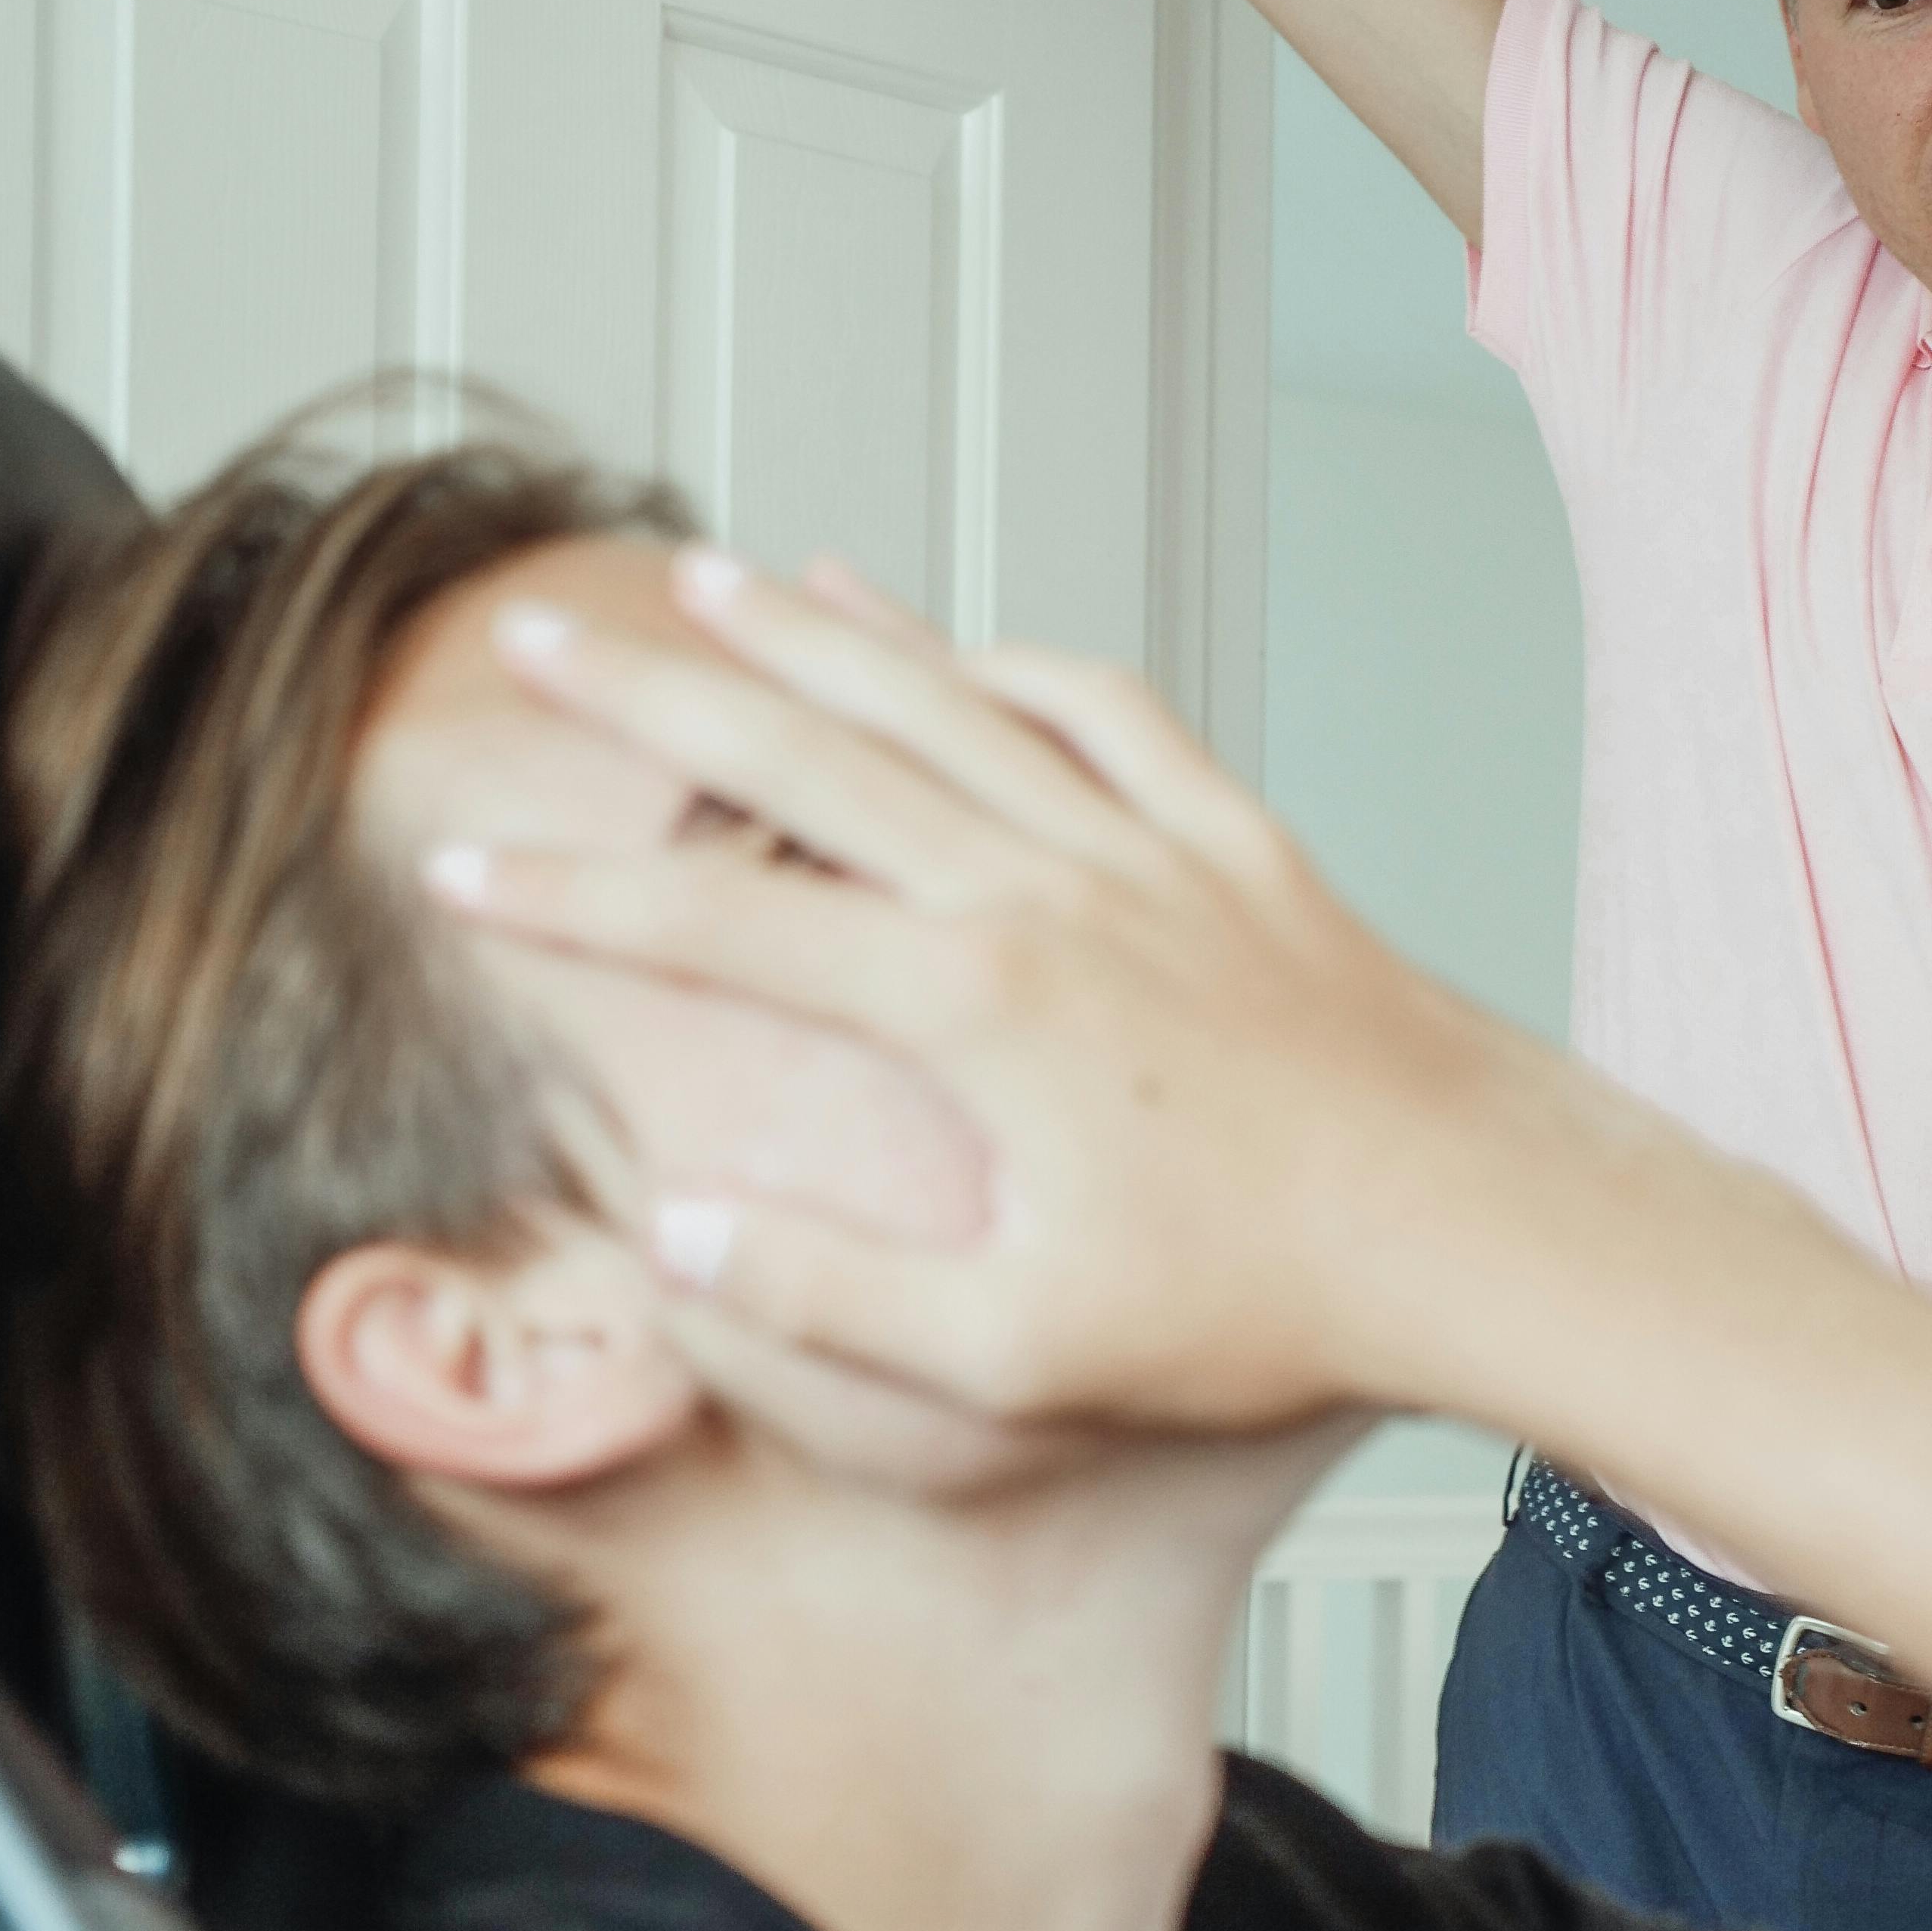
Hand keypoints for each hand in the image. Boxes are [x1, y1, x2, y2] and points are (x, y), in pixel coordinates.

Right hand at [429, 558, 1577, 1434]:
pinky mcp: (1236, 843)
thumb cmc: (1261, 1311)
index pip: (725, 925)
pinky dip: (1010, 662)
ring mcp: (1148, 849)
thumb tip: (680, 1228)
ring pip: (951, 701)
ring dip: (823, 634)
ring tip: (718, 576)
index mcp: (976, 1007)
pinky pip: (1105, 711)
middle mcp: (1049, 890)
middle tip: (542, 630)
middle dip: (659, 691)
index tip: (458, 873)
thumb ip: (834, 1294)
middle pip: (812, 755)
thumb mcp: (1019, 1354)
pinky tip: (952, 644)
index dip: (576, 897)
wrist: (1473, 1228)